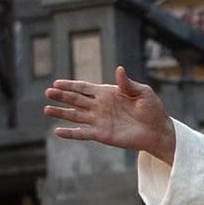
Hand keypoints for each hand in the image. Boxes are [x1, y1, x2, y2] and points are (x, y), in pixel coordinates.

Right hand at [45, 66, 176, 163]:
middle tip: (47, 93)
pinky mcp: (102, 134)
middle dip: (62, 96)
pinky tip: (57, 131)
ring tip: (46, 109)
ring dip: (61, 113)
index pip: (85, 88)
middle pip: (76, 100)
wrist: (158, 131)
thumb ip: (127, 84)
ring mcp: (99, 121)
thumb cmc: (152, 110)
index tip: (56, 83)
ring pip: (75, 116)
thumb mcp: (143, 93)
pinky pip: (83, 133)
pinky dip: (70, 133)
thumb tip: (119, 69)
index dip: (71, 85)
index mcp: (108, 93)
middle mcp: (100, 106)